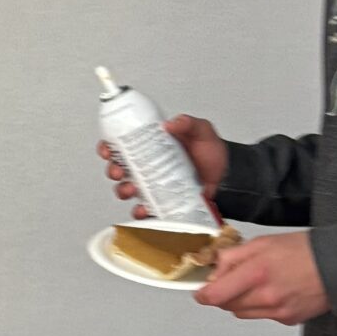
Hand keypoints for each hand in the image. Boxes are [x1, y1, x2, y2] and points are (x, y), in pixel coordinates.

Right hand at [98, 115, 229, 216]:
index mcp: (152, 146)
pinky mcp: (162, 202)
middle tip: (119, 171)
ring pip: (127, 189)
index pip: (123, 145)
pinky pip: (145, 209)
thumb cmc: (212, 153)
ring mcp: (154, 185)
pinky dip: (140, 211)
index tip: (107, 150)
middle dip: (113, 170)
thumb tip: (171, 124)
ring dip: (123, 190)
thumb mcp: (201, 131)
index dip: (109, 147)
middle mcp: (148, 166)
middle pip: (119, 168)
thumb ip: (189, 123)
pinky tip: (144, 209)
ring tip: (132, 189)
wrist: (228, 176)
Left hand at [197, 230, 329, 324]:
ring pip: (243, 313)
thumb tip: (215, 269)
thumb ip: (234, 256)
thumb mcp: (263, 242)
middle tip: (233, 279)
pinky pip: (263, 316)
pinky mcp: (288, 320)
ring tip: (257, 283)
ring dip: (241, 301)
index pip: (215, 295)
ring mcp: (277, 312)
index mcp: (255, 273)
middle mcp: (265, 297)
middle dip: (224, 294)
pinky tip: (275, 291)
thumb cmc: (304, 250)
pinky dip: (261, 306)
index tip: (201, 290)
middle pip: (227, 305)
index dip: (203, 294)